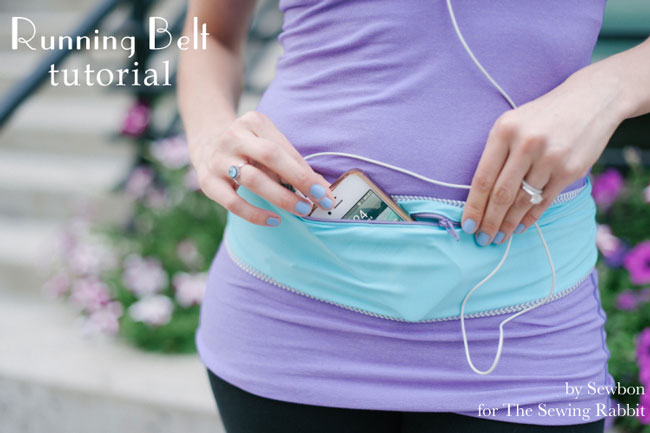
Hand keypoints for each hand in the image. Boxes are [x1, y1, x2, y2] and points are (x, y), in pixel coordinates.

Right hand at [190, 111, 334, 226]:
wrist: (207, 144)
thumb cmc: (248, 148)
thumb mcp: (267, 143)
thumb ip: (290, 162)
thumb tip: (321, 188)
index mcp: (253, 121)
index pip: (284, 149)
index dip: (307, 172)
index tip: (325, 191)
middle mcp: (233, 136)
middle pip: (270, 156)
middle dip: (299, 180)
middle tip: (318, 201)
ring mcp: (218, 159)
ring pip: (253, 179)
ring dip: (281, 197)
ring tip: (301, 209)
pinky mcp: (208, 181)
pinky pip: (233, 202)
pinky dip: (255, 214)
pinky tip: (274, 220)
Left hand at [460, 64, 630, 245]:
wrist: (591, 99)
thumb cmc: (543, 116)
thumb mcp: (513, 123)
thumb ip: (496, 154)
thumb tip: (479, 197)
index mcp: (504, 131)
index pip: (482, 178)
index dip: (474, 206)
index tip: (467, 226)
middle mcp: (526, 144)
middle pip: (501, 194)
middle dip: (489, 222)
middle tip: (482, 239)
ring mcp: (550, 158)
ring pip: (523, 201)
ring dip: (509, 224)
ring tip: (499, 237)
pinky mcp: (570, 170)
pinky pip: (544, 201)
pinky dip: (531, 217)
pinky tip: (521, 226)